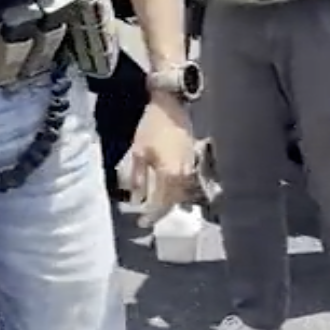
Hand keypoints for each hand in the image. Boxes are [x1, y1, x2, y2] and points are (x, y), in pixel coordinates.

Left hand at [125, 101, 197, 226]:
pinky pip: (185, 183)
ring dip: (169, 202)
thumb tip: (136, 198)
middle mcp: (184, 174)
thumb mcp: (139, 152)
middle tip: (147, 218)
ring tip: (155, 208)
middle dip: (160, 212)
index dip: (151, 215)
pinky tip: (167, 191)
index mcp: (170, 174)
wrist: (171, 106)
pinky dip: (176, 190)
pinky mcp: (193, 160)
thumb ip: (139, 177)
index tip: (141, 223)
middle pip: (173, 201)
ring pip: (181, 194)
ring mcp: (191, 167)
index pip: (161, 203)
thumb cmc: (152, 127)